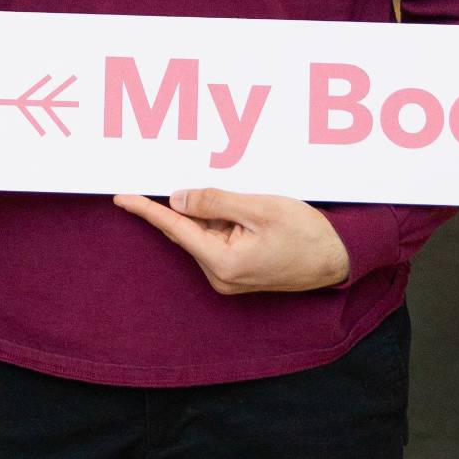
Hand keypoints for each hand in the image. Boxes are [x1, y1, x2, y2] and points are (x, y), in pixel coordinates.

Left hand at [113, 189, 351, 294]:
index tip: (121, 197)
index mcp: (222, 262)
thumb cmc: (305, 233)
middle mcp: (219, 276)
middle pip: (188, 230)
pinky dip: (219, 222)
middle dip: (188, 205)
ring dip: (210, 213)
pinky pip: (215, 240)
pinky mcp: (236, 272)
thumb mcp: (258, 208)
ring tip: (244, 203)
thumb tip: (177, 198)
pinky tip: (240, 211)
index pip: (174, 227)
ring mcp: (227, 277)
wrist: (337, 258)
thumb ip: (214, 201)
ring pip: (202, 233)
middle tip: (195, 182)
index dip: (146, 209)